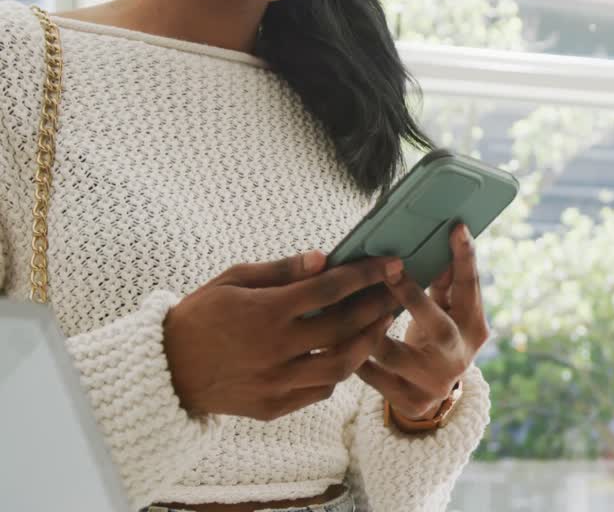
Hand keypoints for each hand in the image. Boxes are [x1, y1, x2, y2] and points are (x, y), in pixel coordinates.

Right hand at [165, 252, 400, 420]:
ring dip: (367, 343)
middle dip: (378, 306)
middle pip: (344, 326)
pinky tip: (349, 353)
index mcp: (265, 311)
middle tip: (398, 292)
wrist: (165, 371)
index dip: (365, 274)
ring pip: (341, 365)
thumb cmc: (201, 316)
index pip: (330, 289)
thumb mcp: (232, 280)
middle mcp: (275, 348)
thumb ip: (281, 271)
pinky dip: (339, 373)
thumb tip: (324, 258)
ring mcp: (276, 381)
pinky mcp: (273, 406)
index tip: (391, 263)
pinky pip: (320, 391)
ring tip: (381, 324)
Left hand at [355, 224, 489, 420]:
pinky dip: (353, 356)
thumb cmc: (436, 339)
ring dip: (368, 329)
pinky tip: (332, 339)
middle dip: (412, 297)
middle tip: (390, 269)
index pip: (470, 288)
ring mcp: (435, 382)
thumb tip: (438, 238)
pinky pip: (373, 377)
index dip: (465, 258)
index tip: (456, 228)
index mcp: (474, 327)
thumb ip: (442, 282)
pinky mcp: (409, 401)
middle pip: (437, 326)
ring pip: (395, 356)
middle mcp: (459, 356)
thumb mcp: (446, 312)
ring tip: (343, 306)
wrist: (433, 399)